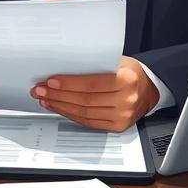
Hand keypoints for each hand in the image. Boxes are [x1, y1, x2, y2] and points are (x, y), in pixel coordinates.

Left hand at [30, 56, 159, 131]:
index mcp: (127, 79)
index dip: (68, 84)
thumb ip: (93, 65)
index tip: (50, 82)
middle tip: (39, 90)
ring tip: (45, 99)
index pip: (91, 83)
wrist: (148, 89)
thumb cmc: (129, 72)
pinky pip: (88, 122)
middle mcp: (126, 99)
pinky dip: (70, 115)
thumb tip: (61, 68)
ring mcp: (122, 116)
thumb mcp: (116, 61)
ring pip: (84, 113)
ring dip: (60, 106)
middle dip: (58, 95)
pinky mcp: (117, 126)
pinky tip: (58, 108)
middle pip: (84, 100)